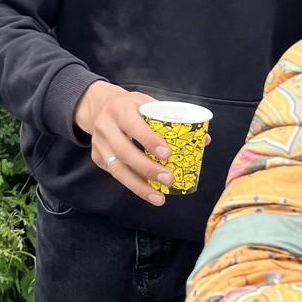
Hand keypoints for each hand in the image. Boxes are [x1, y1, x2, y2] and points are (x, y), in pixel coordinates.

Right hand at [74, 81, 171, 205]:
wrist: (99, 107)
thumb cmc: (130, 106)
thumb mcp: (147, 103)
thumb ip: (172, 120)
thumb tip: (204, 140)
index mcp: (120, 109)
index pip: (134, 126)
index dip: (150, 141)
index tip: (167, 154)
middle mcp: (105, 126)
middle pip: (124, 151)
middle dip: (147, 168)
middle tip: (168, 179)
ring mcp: (99, 144)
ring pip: (117, 168)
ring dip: (139, 186)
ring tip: (159, 198)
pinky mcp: (97, 158)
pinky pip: (116, 174)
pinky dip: (133, 184)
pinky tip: (148, 192)